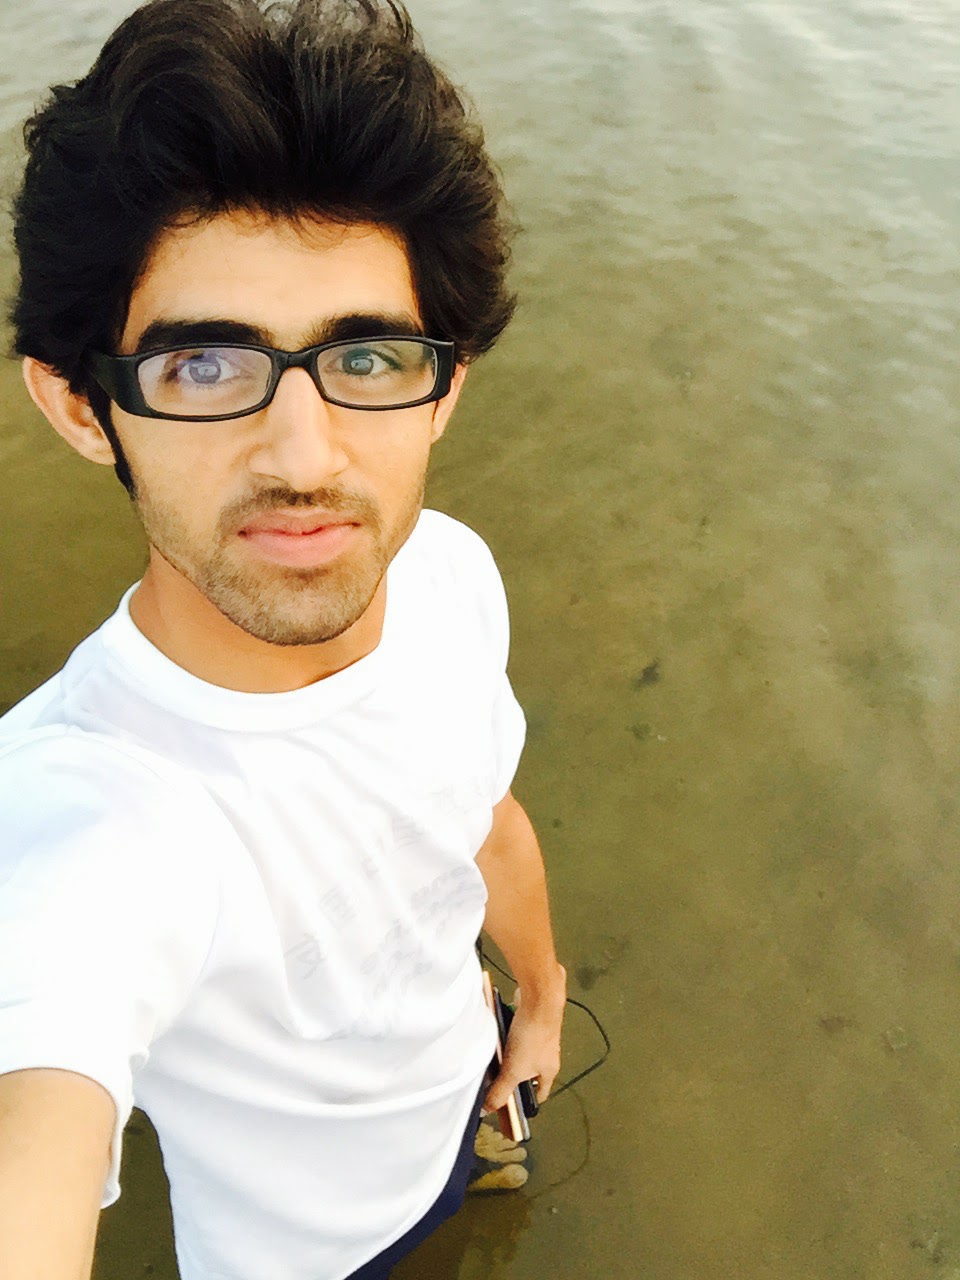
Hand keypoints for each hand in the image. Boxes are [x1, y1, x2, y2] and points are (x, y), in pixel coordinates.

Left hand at [484, 965, 566, 1111]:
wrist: (539, 1001)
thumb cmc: (533, 1036)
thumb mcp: (514, 1071)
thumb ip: (501, 1091)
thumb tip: (488, 1110)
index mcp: (549, 1071)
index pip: (540, 1094)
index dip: (527, 1102)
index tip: (514, 1106)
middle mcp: (547, 1055)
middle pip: (528, 1073)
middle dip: (512, 1077)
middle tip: (495, 1081)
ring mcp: (538, 1038)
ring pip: (521, 1054)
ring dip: (507, 1056)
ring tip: (492, 1057)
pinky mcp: (530, 1023)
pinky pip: (516, 1036)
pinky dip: (506, 1038)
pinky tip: (495, 1037)